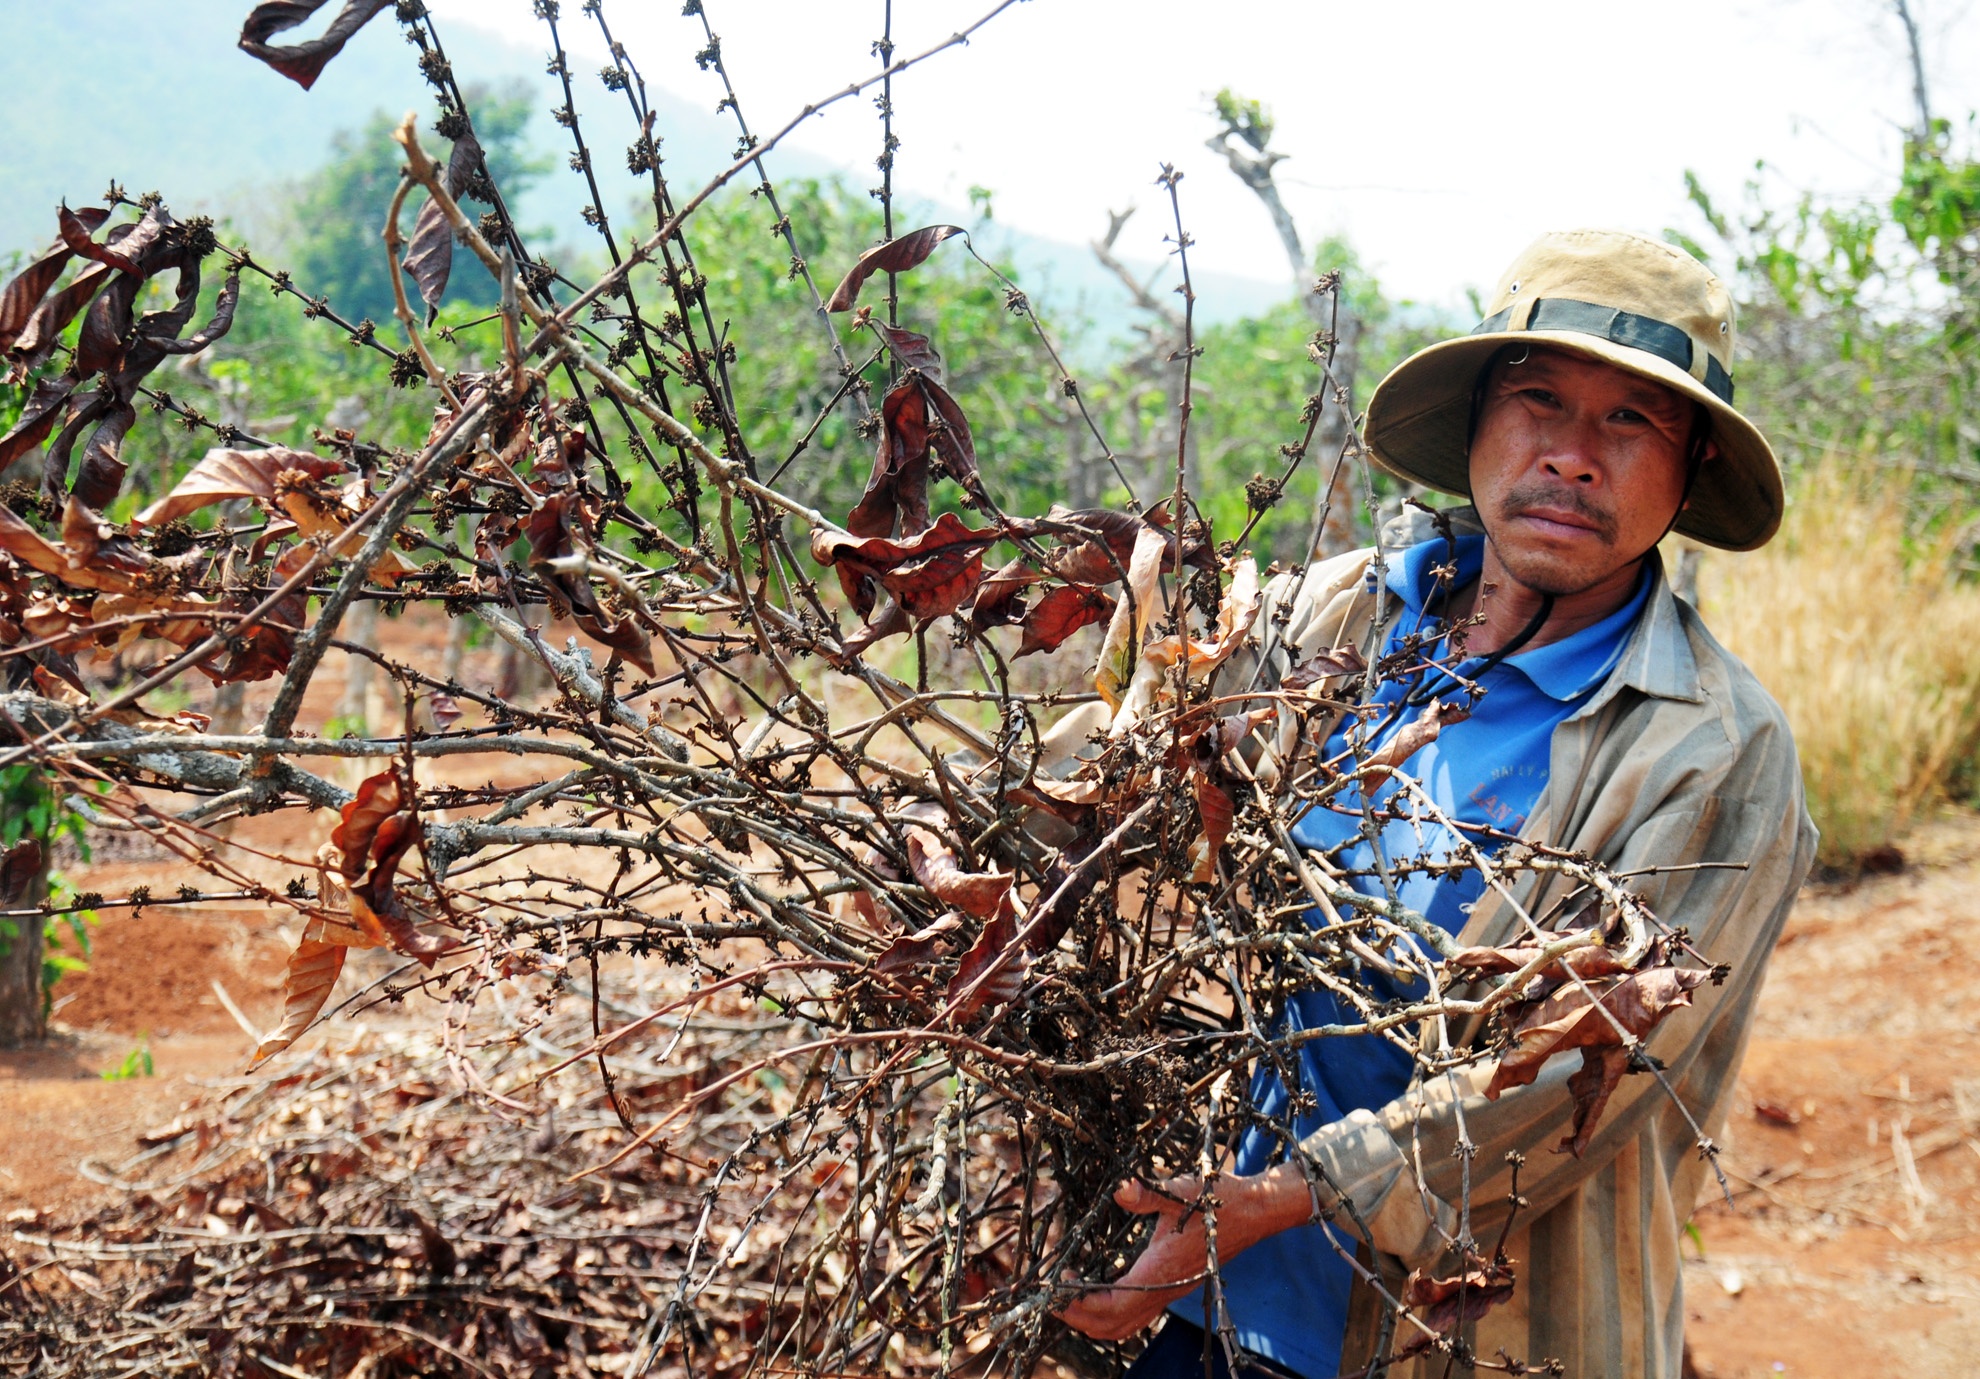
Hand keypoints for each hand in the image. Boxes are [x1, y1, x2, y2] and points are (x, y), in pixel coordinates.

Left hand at [1055, 1166, 1311, 1341]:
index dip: (1080, 1302)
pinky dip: (1115, 1313)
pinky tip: (1102, 1292)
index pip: (1114, 1304)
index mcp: (1162, 1270)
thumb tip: (1121, 1189)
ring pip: (1129, 1324)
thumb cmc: (1219, 1200)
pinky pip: (1141, 1313)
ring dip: (1097, 1320)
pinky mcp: (1178, 1285)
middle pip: (1116, 1325)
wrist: (1255, 1211)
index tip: (1056, 1288)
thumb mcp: (1181, 1189)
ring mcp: (1173, 1290)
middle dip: (1081, 1319)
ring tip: (1070, 1302)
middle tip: (1054, 1301)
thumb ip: (1148, 1191)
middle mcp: (1167, 1289)